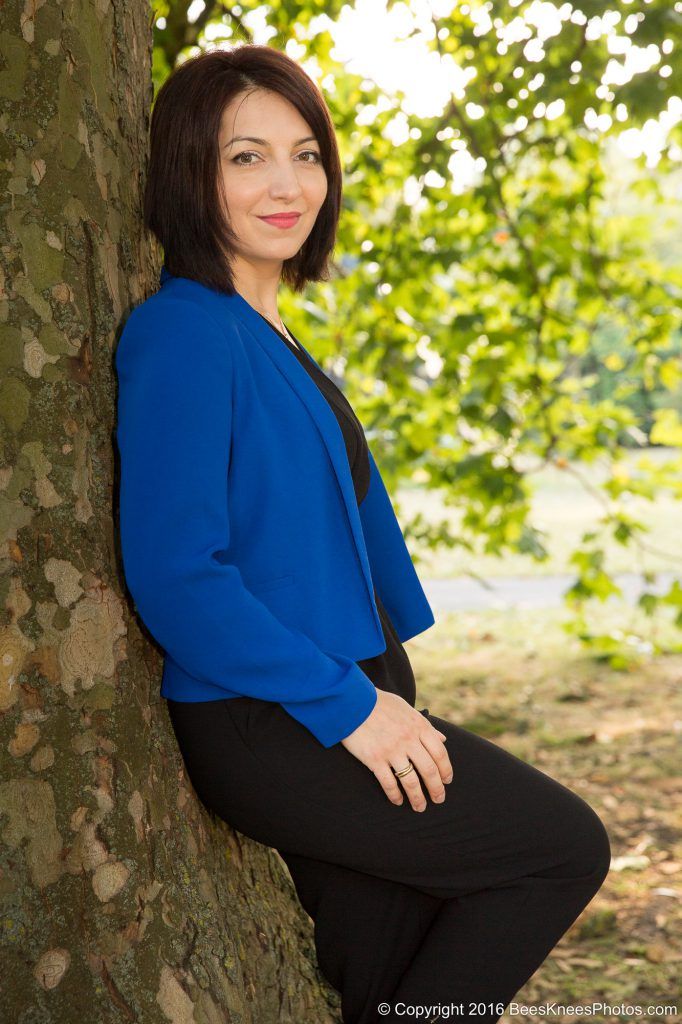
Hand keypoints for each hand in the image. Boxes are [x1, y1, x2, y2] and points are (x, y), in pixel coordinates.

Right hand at [340, 690, 452, 810]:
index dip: (446, 770)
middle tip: (438, 799)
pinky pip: (389, 783)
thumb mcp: (407, 710)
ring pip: (411, 781)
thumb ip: (426, 726)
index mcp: (419, 726)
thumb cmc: (380, 704)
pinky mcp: (374, 759)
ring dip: (418, 798)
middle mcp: (408, 740)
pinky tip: (398, 801)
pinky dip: (395, 795)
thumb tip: (443, 739)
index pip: (440, 753)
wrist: (353, 700)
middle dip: (436, 789)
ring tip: (420, 807)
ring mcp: (392, 750)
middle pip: (429, 770)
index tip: (446, 781)